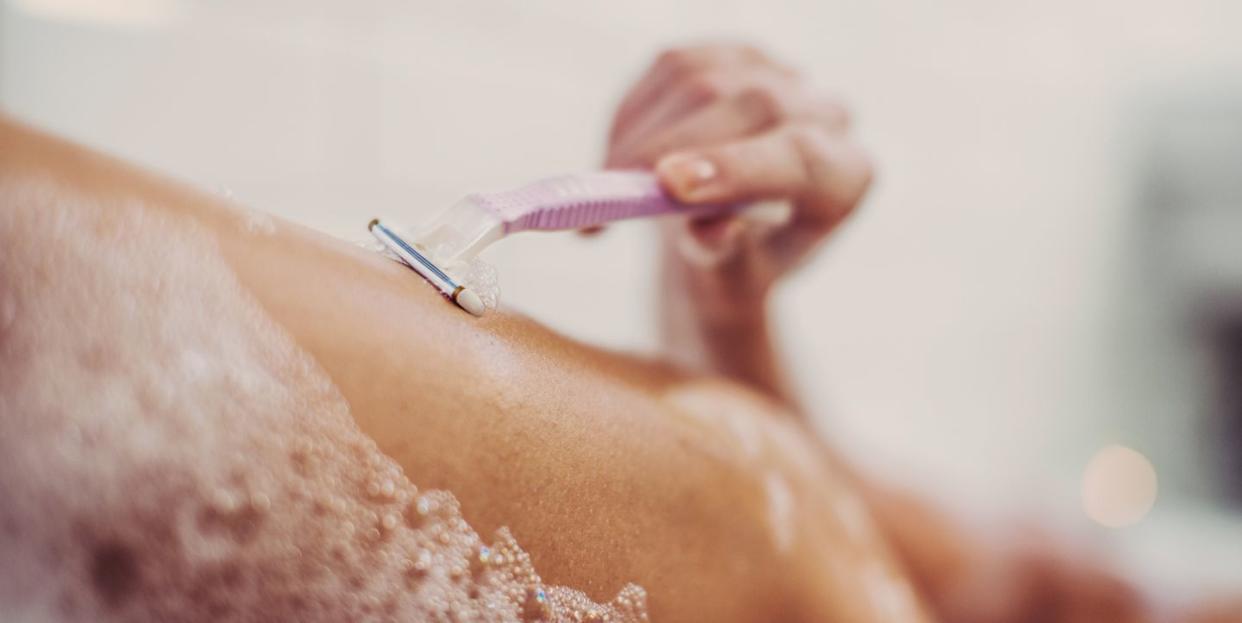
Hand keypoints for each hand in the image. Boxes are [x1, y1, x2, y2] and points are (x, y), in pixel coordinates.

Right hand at [606, 43, 873, 320]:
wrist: (732, 236)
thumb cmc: (736, 264)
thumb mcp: (731, 279)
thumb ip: (723, 254)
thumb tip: (711, 229)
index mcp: (844, 178)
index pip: (800, 159)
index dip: (735, 166)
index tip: (670, 185)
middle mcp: (826, 115)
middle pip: (751, 106)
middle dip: (666, 146)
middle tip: (607, 194)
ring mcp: (781, 74)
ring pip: (702, 78)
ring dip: (638, 134)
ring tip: (606, 189)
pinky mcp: (735, 55)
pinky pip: (673, 66)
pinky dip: (632, 115)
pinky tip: (618, 156)